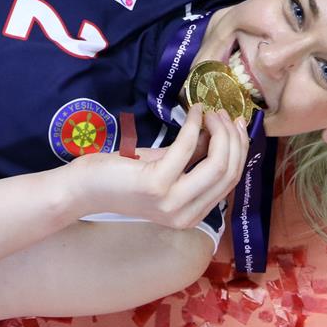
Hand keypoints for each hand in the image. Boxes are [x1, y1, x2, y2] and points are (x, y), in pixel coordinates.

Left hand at [67, 105, 250, 229]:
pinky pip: (186, 149)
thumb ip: (196, 157)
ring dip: (217, 130)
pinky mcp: (156, 185)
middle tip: (223, 113)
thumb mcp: (168, 166)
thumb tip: (222, 131)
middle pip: (228, 172)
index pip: (231, 181)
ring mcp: (171, 203)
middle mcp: (186, 215)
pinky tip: (193, 112)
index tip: (236, 124)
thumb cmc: (125, 175)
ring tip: (209, 111)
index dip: (239, 150)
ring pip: (216, 164)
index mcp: (193, 214)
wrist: (86, 187)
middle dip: (231, 138)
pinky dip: (193, 125)